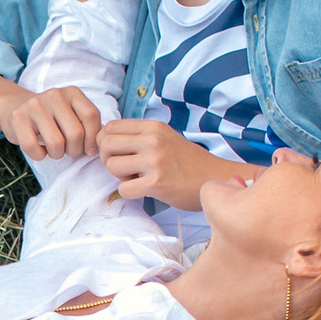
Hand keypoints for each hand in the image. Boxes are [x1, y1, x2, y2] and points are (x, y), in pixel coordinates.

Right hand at [2, 85, 109, 160]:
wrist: (13, 106)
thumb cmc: (49, 117)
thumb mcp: (70, 113)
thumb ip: (86, 124)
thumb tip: (99, 146)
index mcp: (72, 92)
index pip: (91, 116)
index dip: (93, 139)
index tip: (88, 150)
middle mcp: (54, 95)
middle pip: (75, 133)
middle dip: (74, 150)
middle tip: (67, 150)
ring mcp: (35, 105)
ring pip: (56, 143)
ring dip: (57, 155)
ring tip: (53, 149)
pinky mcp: (18, 117)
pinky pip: (33, 148)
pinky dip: (39, 155)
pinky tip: (39, 149)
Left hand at [101, 119, 255, 209]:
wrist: (215, 179)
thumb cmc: (186, 162)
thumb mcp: (165, 138)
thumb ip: (139, 136)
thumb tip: (105, 139)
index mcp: (153, 127)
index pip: (110, 126)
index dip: (106, 142)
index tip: (117, 153)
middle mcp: (153, 140)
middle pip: (106, 143)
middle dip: (107, 159)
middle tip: (123, 168)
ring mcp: (155, 161)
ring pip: (111, 166)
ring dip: (119, 177)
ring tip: (137, 178)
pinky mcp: (157, 183)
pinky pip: (123, 189)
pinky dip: (130, 192)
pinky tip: (145, 189)